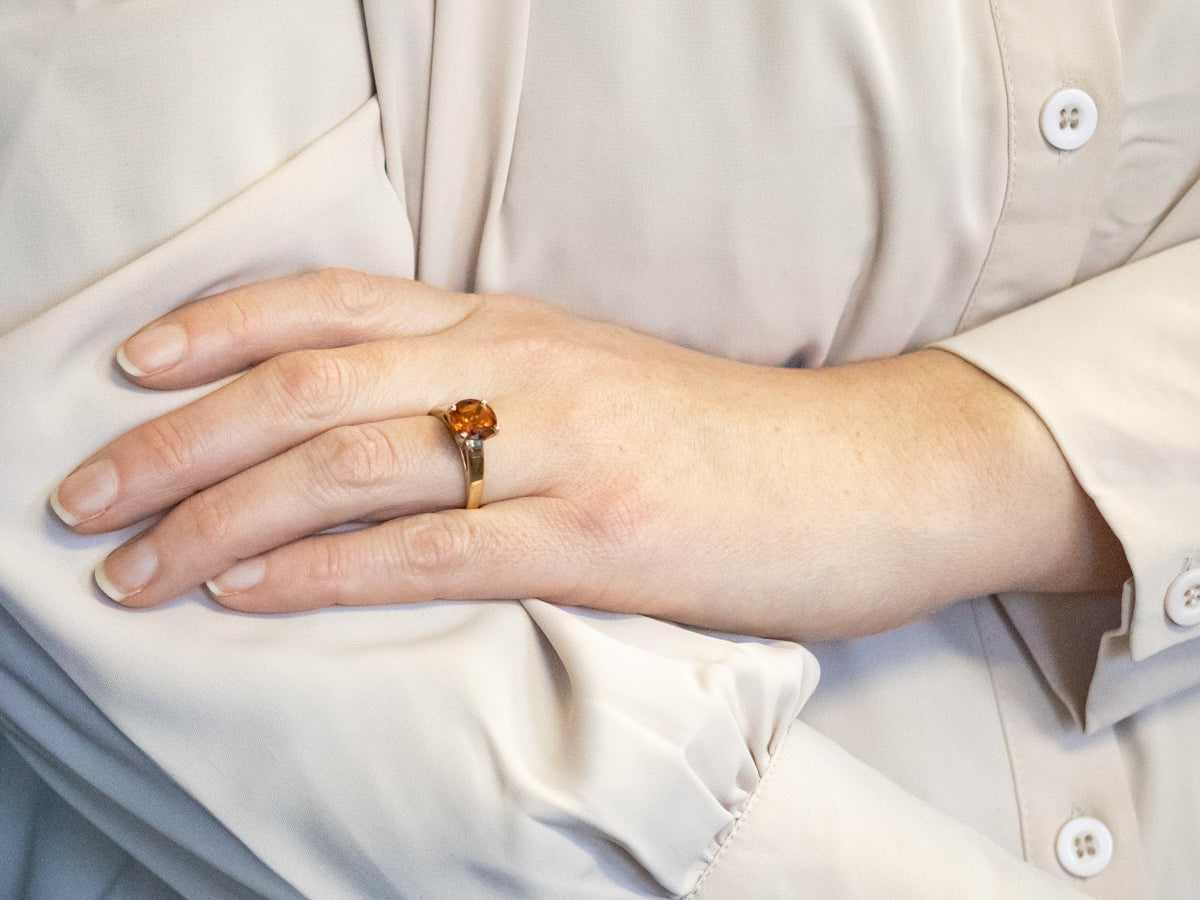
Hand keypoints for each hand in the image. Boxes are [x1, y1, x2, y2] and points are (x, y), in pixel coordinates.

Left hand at [51, 270, 1127, 638]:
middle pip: (312, 383)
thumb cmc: (728, 440)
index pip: (337, 301)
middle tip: (82, 492)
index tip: (132, 367)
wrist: (869, 473)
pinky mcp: (604, 535)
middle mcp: (527, 367)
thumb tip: (388, 434)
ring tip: (133, 563)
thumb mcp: (598, 384)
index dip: (220, 326)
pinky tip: (251, 590)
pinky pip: (436, 548)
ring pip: (352, 465)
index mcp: (519, 325)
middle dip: (178, 439)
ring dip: (223, 514)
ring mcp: (565, 448)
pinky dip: (328, 570)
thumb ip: (497, 390)